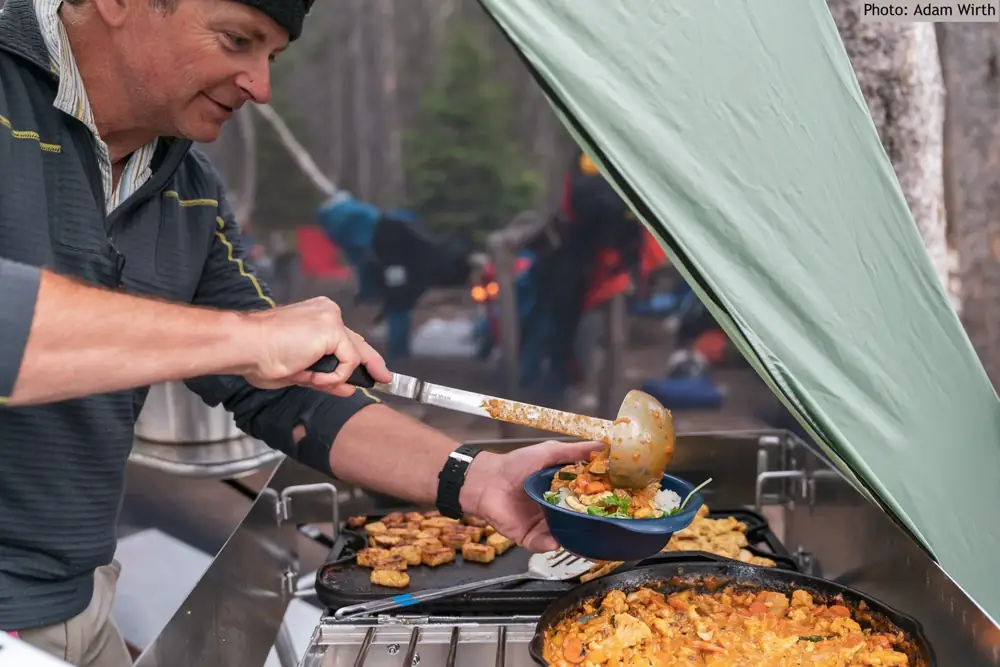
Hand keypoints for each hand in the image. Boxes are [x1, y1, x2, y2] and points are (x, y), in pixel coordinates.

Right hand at [242, 297, 390, 395]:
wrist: (247, 346)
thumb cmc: (261, 356)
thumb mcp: (300, 371)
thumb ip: (326, 376)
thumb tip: (350, 388)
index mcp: (316, 316)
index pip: (344, 339)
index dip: (360, 357)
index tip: (374, 371)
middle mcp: (327, 312)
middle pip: (357, 343)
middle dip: (371, 364)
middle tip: (385, 379)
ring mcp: (332, 319)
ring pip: (352, 357)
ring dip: (335, 377)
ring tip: (310, 379)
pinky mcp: (333, 330)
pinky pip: (348, 363)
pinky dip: (334, 377)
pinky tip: (314, 377)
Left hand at [460, 440, 603, 552]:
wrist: (486, 479)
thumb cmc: (516, 463)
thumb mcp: (549, 452)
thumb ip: (575, 451)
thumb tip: (604, 445)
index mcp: (563, 492)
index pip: (588, 501)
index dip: (602, 503)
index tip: (619, 504)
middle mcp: (556, 511)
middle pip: (579, 523)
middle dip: (592, 527)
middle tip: (607, 529)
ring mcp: (543, 525)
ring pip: (564, 536)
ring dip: (574, 539)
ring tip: (587, 541)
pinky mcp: (528, 536)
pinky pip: (542, 544)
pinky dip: (549, 543)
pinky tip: (555, 539)